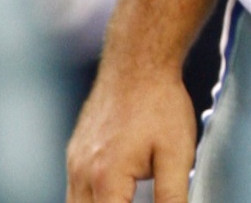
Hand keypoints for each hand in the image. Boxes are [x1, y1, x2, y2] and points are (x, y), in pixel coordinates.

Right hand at [66, 63, 196, 202]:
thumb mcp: (177, 155)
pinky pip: (75, 189)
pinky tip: (116, 193)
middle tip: (134, 198)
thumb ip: (172, 197)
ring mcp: (73, 161)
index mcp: (106, 180)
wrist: (138, 61)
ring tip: (126, 196)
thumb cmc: (160, 104)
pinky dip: (91, 198)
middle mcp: (81, 173)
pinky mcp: (74, 151)